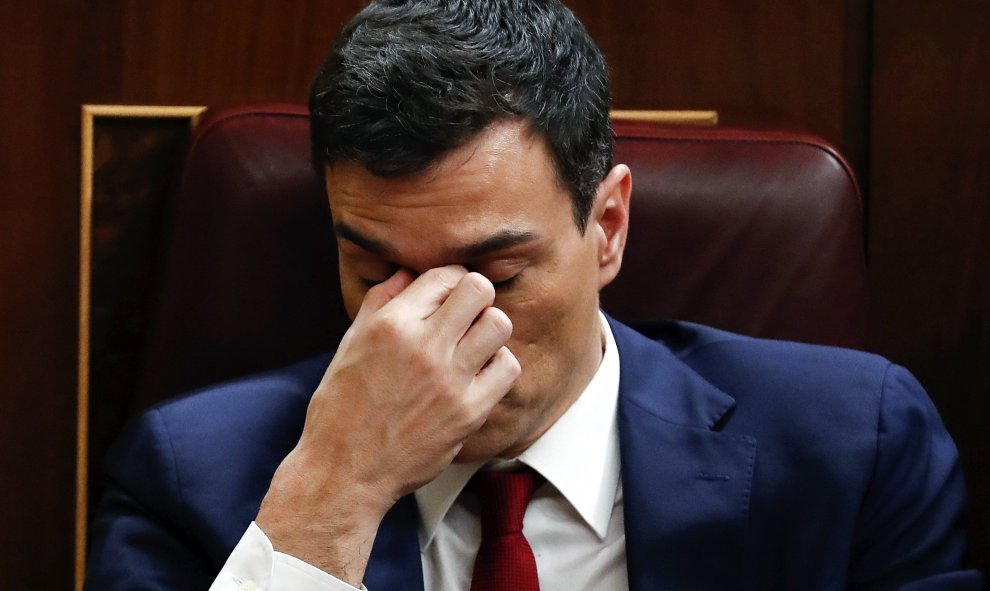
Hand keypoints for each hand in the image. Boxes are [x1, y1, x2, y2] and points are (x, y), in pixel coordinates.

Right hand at [256, 266, 519, 583]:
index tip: (446, 296)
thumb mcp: (350, 344)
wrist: (345, 472)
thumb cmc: (341, 407)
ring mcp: (449, 379)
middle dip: (475, 296)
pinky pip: (507, 368)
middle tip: (466, 315)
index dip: (449, 281)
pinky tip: (480, 373)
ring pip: (499, 324)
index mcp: (391, 324)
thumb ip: (381, 302)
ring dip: (489, 329)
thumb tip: (408, 272)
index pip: (444, 275)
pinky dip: (498, 365)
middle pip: (479, 289)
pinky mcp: (468, 411)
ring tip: (473, 344)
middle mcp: (423, 346)